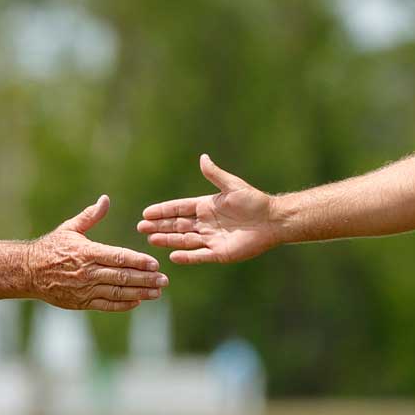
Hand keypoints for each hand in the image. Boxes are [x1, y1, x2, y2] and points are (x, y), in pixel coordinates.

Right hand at [27, 195, 166, 311]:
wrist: (28, 272)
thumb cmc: (51, 247)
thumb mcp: (70, 228)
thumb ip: (90, 216)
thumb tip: (105, 199)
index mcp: (87, 252)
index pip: (118, 257)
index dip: (139, 261)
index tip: (155, 264)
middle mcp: (87, 272)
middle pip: (122, 276)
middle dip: (146, 279)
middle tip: (164, 280)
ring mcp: (85, 289)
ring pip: (118, 293)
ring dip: (140, 293)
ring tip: (157, 292)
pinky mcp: (82, 302)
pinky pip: (107, 305)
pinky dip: (124, 304)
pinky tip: (138, 301)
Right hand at [136, 154, 279, 264]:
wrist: (272, 220)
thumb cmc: (254, 201)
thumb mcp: (232, 186)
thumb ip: (215, 175)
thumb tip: (203, 157)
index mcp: (206, 207)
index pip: (179, 209)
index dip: (163, 211)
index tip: (146, 213)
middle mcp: (205, 223)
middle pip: (177, 225)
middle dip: (159, 226)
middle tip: (141, 227)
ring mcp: (211, 239)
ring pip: (184, 240)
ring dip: (168, 240)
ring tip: (151, 239)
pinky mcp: (219, 253)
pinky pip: (199, 256)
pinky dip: (187, 257)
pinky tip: (173, 256)